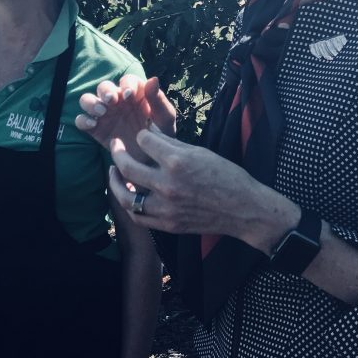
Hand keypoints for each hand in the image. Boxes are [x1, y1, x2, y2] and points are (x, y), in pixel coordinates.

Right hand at [76, 75, 175, 163]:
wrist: (152, 160)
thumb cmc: (161, 135)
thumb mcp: (164, 118)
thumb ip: (158, 100)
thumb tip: (153, 79)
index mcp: (135, 94)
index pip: (127, 80)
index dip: (126, 84)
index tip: (129, 95)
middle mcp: (118, 101)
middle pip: (104, 87)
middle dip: (106, 91)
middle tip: (111, 101)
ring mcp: (105, 114)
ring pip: (88, 100)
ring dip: (91, 102)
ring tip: (101, 112)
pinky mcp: (95, 129)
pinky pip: (81, 120)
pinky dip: (82, 120)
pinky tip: (92, 125)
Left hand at [108, 128, 295, 247]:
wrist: (244, 210)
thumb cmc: (227, 176)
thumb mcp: (200, 152)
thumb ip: (172, 144)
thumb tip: (151, 133)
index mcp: (178, 162)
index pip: (144, 141)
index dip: (142, 135)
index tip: (143, 136)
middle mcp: (168, 185)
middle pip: (127, 167)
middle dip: (117, 153)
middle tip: (115, 146)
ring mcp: (166, 208)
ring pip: (125, 196)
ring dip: (115, 182)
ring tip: (113, 172)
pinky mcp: (168, 224)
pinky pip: (138, 216)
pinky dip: (129, 204)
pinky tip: (128, 194)